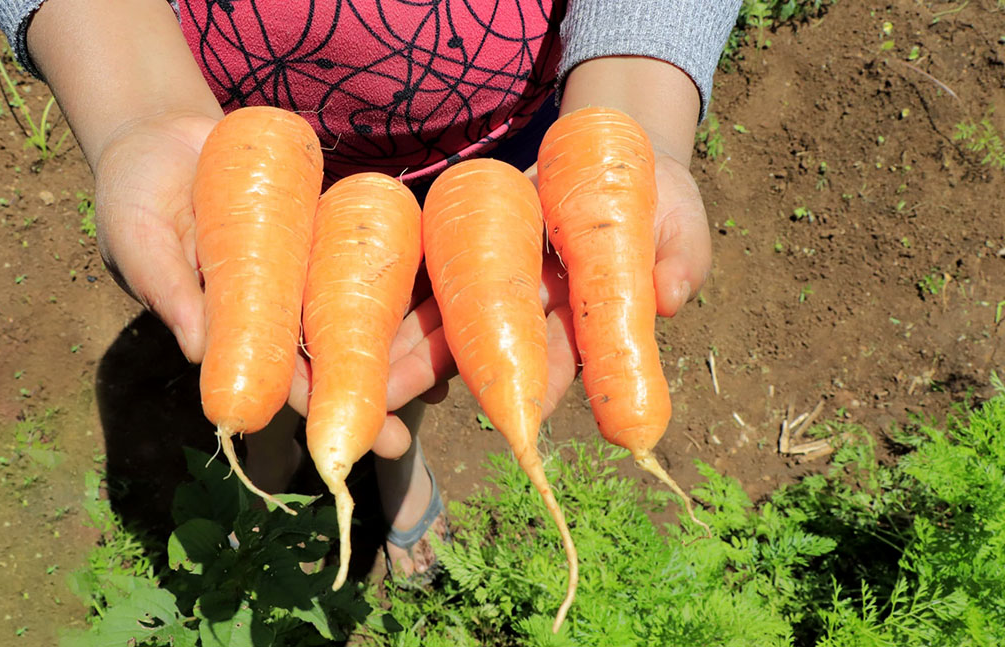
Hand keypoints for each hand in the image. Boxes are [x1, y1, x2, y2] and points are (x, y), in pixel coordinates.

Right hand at [94, 110, 428, 458]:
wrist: (160, 131)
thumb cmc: (133, 194)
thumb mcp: (139, 239)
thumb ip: (170, 289)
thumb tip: (198, 352)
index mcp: (227, 324)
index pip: (269, 372)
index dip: (304, 404)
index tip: (337, 440)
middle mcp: (271, 305)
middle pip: (323, 355)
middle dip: (362, 395)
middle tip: (401, 441)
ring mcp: (300, 267)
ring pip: (350, 313)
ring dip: (394, 350)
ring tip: (443, 386)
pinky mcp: (321, 225)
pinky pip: (360, 254)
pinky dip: (396, 279)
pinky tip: (441, 307)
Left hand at [382, 150, 711, 436]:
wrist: (618, 155)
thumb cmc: (658, 198)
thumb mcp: (680, 221)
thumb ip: (680, 258)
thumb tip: (671, 297)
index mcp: (584, 317)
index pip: (562, 358)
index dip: (541, 381)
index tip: (520, 409)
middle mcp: (529, 311)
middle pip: (481, 352)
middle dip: (436, 379)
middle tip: (391, 414)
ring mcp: (493, 281)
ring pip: (440, 325)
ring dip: (398, 355)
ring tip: (359, 384)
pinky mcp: (464, 245)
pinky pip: (422, 279)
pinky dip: (390, 303)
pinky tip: (350, 331)